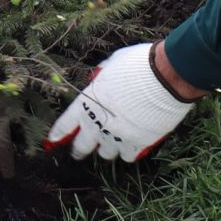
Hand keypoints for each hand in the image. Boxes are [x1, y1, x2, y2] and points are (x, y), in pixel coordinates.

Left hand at [44, 41, 196, 161]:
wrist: (167, 76)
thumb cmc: (139, 64)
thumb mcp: (113, 64)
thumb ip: (102, 77)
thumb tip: (101, 79)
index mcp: (87, 102)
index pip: (65, 124)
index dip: (58, 134)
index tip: (53, 140)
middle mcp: (98, 123)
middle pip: (81, 147)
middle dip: (80, 148)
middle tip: (82, 148)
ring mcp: (117, 136)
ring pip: (105, 153)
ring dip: (108, 146)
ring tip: (115, 138)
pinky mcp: (137, 144)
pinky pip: (127, 156)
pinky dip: (129, 150)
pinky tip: (132, 142)